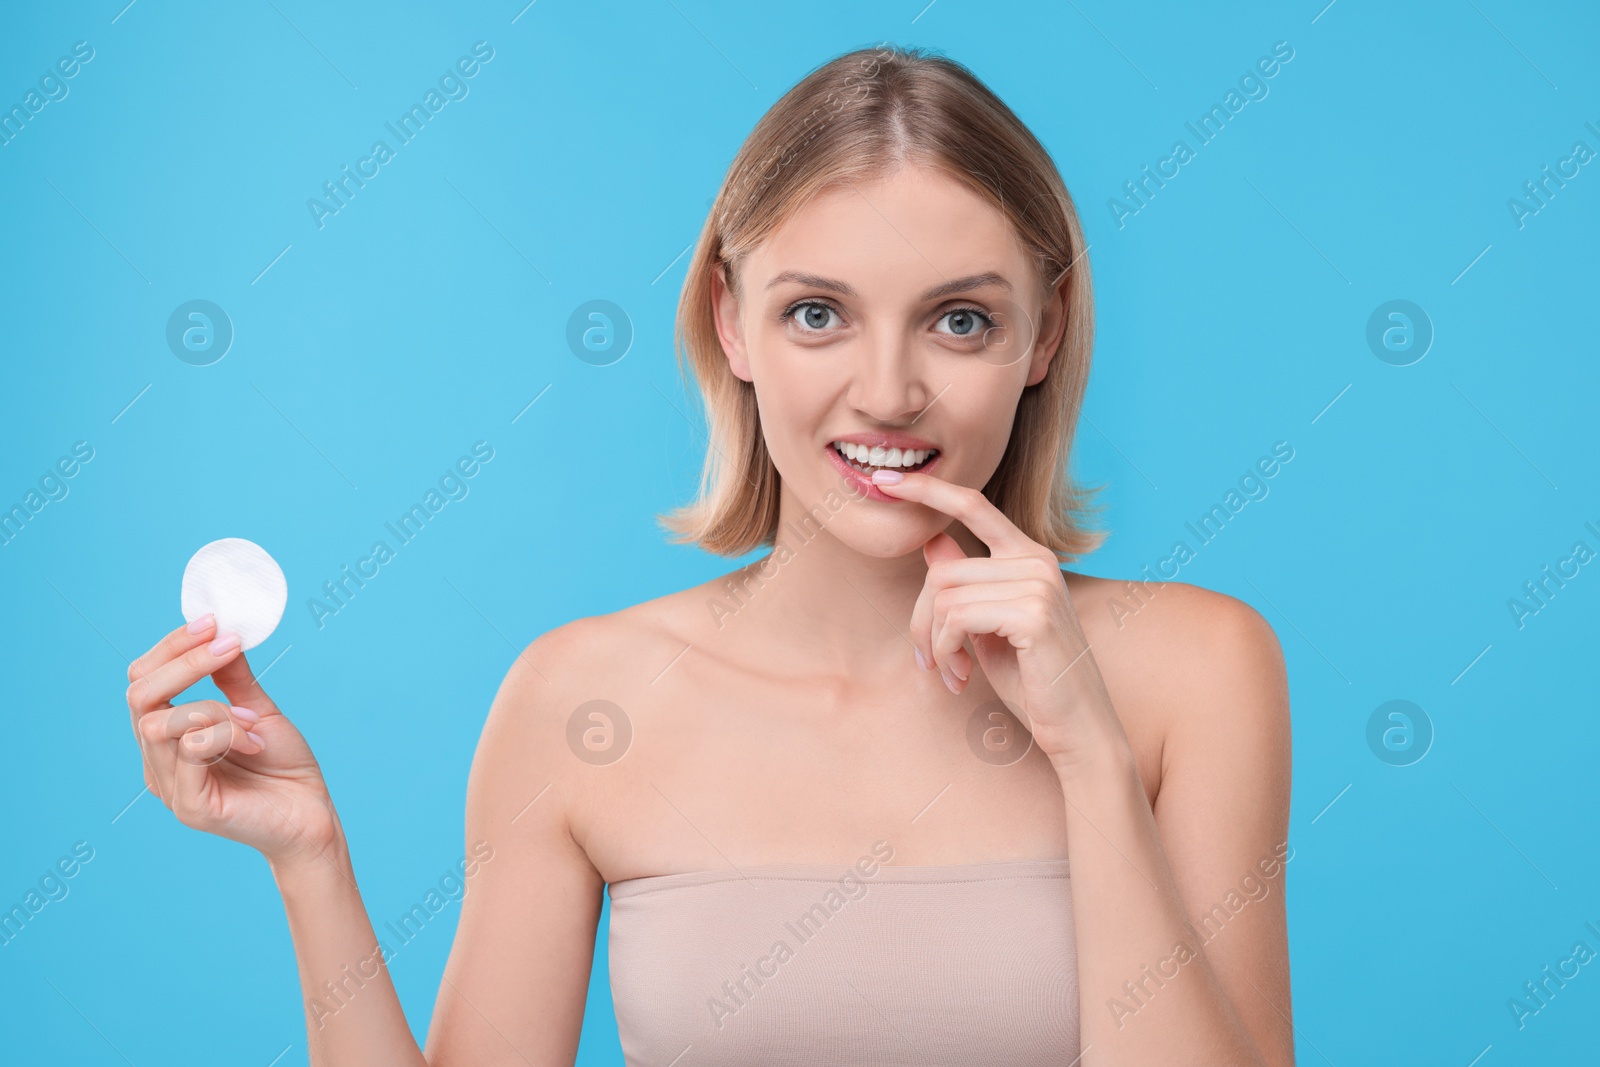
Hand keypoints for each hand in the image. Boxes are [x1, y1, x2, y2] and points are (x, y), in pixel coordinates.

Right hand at [125, 615, 340, 868]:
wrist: (312, 817)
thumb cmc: (284, 767)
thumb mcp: (258, 710)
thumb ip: (232, 678)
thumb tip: (218, 630)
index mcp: (167, 737)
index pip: (142, 680)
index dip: (171, 647)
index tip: (212, 621)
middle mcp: (157, 761)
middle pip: (138, 695)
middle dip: (185, 662)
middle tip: (229, 646)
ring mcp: (169, 786)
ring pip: (161, 722)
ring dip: (214, 708)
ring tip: (254, 723)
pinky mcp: (190, 806)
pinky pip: (190, 749)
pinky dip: (227, 733)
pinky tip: (256, 742)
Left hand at [871, 469, 1127, 768]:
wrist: (1077, 728)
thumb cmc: (1033, 681)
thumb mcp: (987, 628)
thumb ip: (965, 585)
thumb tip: (933, 541)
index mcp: (1028, 556)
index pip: (972, 504)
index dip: (927, 489)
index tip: (886, 481)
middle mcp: (1036, 560)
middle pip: (941, 570)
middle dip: (921, 622)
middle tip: (930, 663)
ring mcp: (1038, 583)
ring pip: (943, 596)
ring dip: (934, 644)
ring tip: (952, 673)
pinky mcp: (1033, 613)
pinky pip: (957, 618)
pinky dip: (947, 651)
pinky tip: (962, 677)